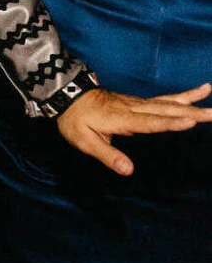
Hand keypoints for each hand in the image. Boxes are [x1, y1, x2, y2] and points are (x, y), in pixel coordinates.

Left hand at [57, 83, 211, 174]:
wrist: (66, 95)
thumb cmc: (74, 120)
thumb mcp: (83, 141)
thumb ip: (107, 155)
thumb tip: (129, 170)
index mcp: (122, 118)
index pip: (150, 122)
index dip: (171, 123)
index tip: (192, 122)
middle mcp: (133, 108)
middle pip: (166, 110)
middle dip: (191, 113)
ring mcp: (137, 103)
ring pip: (168, 102)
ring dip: (192, 102)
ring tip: (211, 93)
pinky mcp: (139, 101)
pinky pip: (164, 99)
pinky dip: (183, 96)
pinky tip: (199, 92)